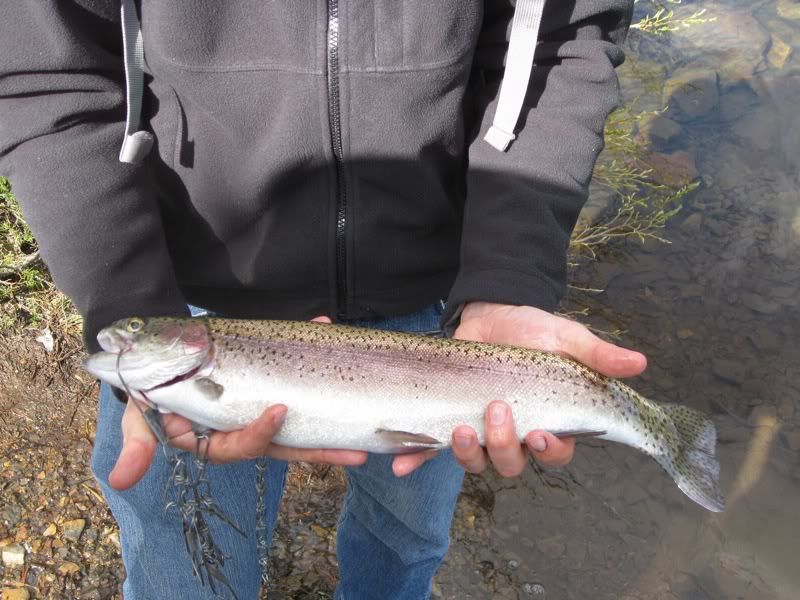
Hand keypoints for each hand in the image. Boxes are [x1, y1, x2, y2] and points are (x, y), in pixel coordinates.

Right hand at [108, 316, 367, 490]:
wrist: (152, 356)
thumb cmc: (147, 391)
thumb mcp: (138, 419)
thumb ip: (138, 446)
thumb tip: (122, 481)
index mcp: (217, 439)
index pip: (244, 446)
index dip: (262, 434)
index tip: (279, 411)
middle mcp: (244, 427)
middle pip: (286, 445)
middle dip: (320, 451)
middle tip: (357, 453)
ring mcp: (258, 408)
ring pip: (298, 421)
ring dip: (331, 421)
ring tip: (367, 427)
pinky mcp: (265, 384)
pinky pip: (290, 374)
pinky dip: (308, 349)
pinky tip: (324, 325)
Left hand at [392, 301, 646, 477]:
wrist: (492, 312)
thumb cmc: (534, 328)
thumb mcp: (566, 337)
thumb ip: (597, 354)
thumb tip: (640, 362)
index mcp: (546, 419)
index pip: (555, 452)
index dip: (550, 451)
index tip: (541, 433)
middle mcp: (514, 433)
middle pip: (513, 463)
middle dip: (506, 447)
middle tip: (497, 412)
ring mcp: (480, 429)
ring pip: (477, 461)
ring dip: (467, 454)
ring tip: (461, 429)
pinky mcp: (448, 419)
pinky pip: (432, 447)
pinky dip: (417, 457)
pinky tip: (400, 464)